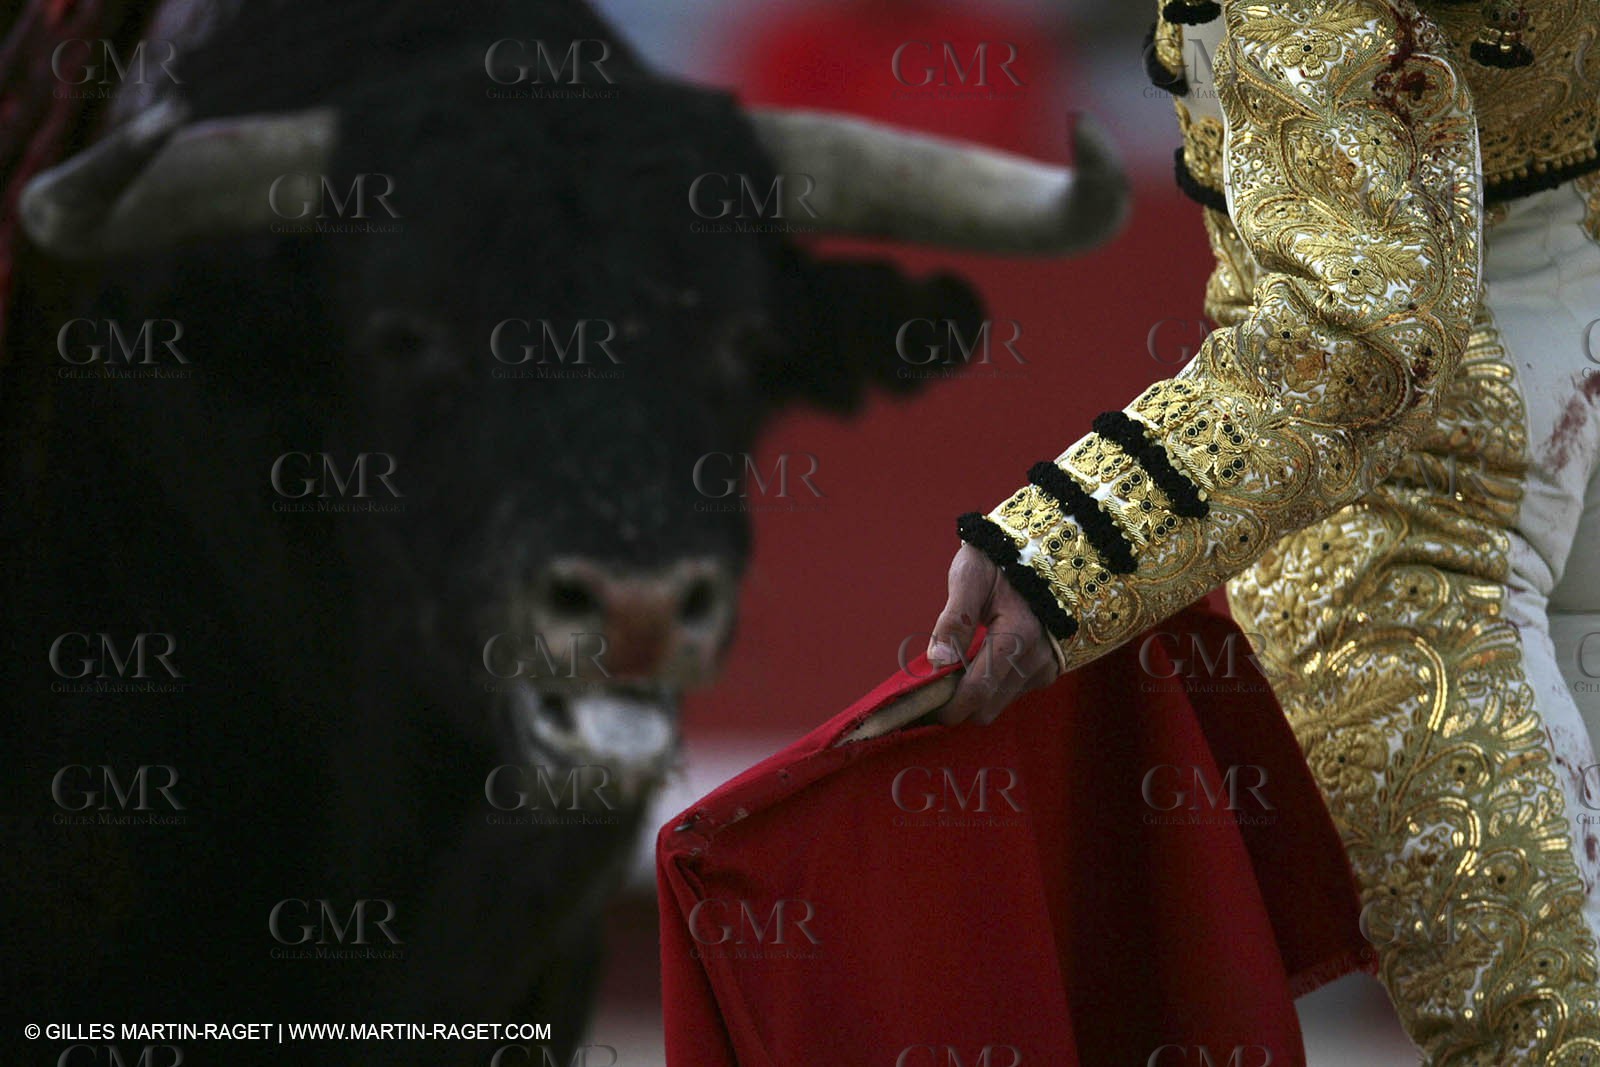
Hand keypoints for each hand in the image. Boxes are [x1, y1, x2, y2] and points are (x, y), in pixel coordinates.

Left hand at [926, 543, 1062, 726]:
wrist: (1043, 549)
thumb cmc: (1000, 558)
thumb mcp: (970, 576)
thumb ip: (954, 620)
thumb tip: (937, 662)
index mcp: (1018, 633)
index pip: (978, 690)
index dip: (948, 707)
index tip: (921, 708)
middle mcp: (1037, 657)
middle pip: (987, 707)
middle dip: (957, 703)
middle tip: (932, 685)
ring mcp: (1045, 664)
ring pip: (998, 703)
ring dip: (973, 695)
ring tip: (953, 669)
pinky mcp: (1049, 667)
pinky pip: (1012, 692)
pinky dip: (991, 685)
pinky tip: (979, 661)